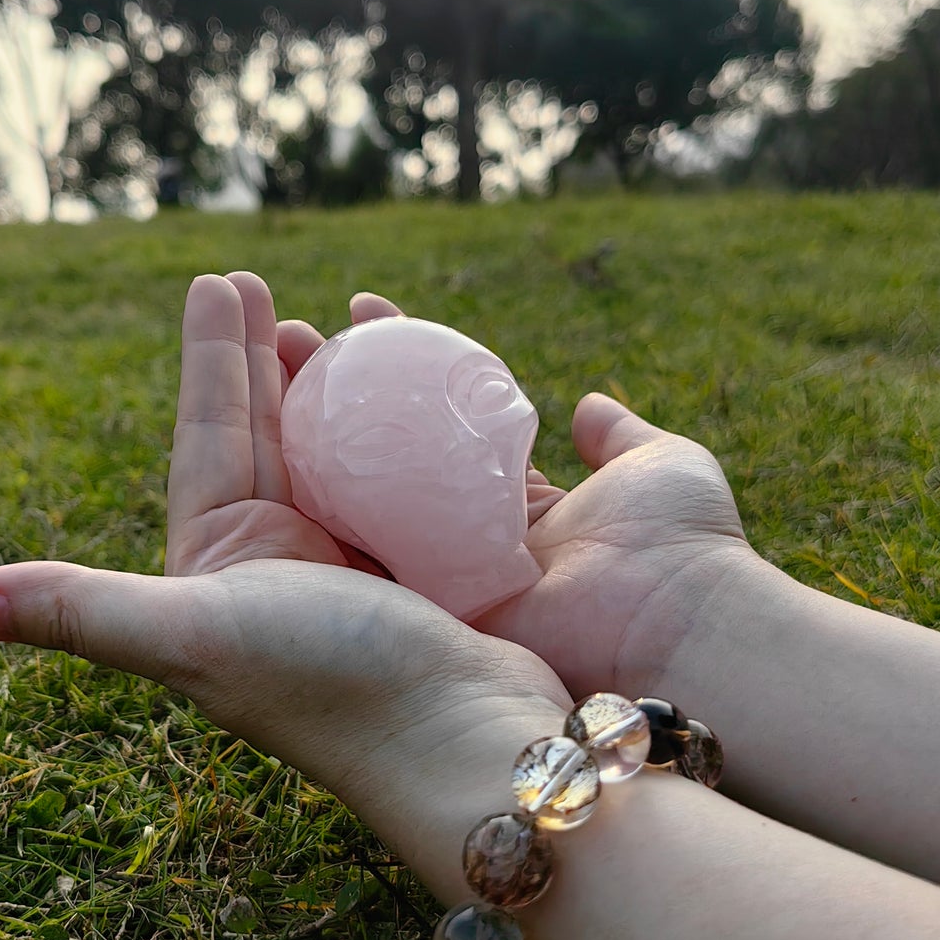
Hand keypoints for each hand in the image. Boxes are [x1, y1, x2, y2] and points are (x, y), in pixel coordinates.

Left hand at [0, 275, 570, 867]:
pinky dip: (399, 429)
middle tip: (252, 279)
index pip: (206, 439)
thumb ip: (77, 609)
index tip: (216, 283)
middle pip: (262, 435)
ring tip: (328, 319)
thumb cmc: (329, 685)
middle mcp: (277, 568)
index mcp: (220, 569)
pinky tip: (414, 389)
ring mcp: (352, 570)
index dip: (208, 361)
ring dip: (324, 386)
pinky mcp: (419, 572)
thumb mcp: (191, 635)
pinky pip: (397, 477)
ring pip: (330, 453)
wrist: (461, 751)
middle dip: (254, 358)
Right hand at [278, 294, 757, 696]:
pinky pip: (354, 539)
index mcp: (511, 509)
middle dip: (329, 386)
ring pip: (349, 490)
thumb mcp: (657, 467)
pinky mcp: (417, 604)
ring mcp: (433, 575)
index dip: (398, 361)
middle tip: (285, 323)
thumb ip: (618, 436)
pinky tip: (272, 426)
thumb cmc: (679, 548)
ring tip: (261, 350)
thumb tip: (588, 403)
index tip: (360, 303)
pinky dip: (312, 485)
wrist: (678, 636)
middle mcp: (461, 541)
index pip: (436, 423)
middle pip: (377, 453)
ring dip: (300, 423)